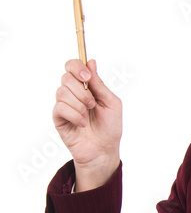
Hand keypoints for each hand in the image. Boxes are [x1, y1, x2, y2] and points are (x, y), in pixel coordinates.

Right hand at [52, 58, 121, 188]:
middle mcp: (73, 93)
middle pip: (66, 77)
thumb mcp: (111, 103)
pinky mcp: (58, 117)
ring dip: (79, 105)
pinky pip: (60, 108)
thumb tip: (91, 62)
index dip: (77, 67)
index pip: (72, 66)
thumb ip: (100, 83)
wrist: (103, 150)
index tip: (87, 78)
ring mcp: (64, 104)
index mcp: (86, 86)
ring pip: (62, 92)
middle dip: (81, 91)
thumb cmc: (110, 128)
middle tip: (92, 104)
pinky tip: (82, 124)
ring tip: (88, 117)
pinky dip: (74, 115)